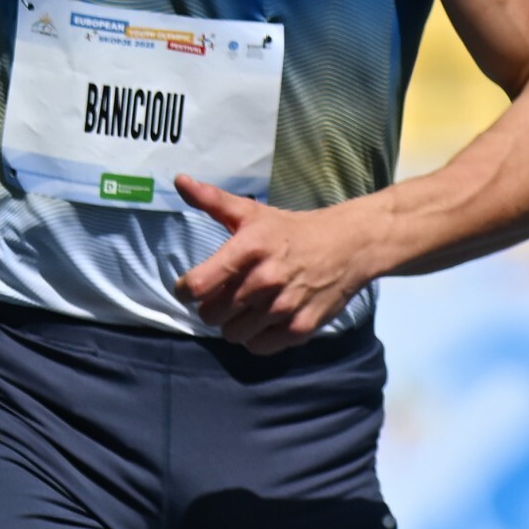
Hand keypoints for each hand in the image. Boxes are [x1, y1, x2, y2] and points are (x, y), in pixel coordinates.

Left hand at [177, 180, 387, 351]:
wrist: (349, 246)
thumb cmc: (293, 230)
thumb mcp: (253, 212)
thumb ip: (212, 200)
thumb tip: (179, 181)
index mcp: (249, 248)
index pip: (198, 285)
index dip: (185, 291)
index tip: (190, 289)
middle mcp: (265, 279)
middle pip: (212, 314)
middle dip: (212, 308)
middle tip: (225, 297)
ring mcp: (284, 306)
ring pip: (233, 334)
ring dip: (234, 324)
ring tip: (246, 310)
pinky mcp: (301, 327)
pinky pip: (259, 347)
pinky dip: (256, 338)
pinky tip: (264, 321)